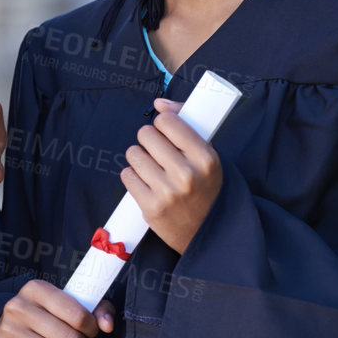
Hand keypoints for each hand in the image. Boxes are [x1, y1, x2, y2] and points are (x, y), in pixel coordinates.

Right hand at [0, 279, 114, 337]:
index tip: (90, 330)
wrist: (5, 330)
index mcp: (36, 288)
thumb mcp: (66, 304)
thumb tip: (107, 324)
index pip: (77, 313)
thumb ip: (95, 309)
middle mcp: (19, 306)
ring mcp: (8, 329)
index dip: (91, 326)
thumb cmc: (43, 316)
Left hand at [121, 96, 221, 253]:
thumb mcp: (207, 156)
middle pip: (146, 135)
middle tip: (159, 153)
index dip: (163, 125)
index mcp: (205, 157)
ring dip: (140, 158)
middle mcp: (186, 174)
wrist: (210, 234)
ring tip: (154, 169)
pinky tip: (148, 184)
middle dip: (149, 140)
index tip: (168, 135)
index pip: (166, 122)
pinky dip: (134, 177)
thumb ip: (185, 124)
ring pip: (133, 154)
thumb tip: (159, 103)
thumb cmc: (207, 188)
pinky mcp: (150, 208)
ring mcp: (167, 192)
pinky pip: (127, 175)